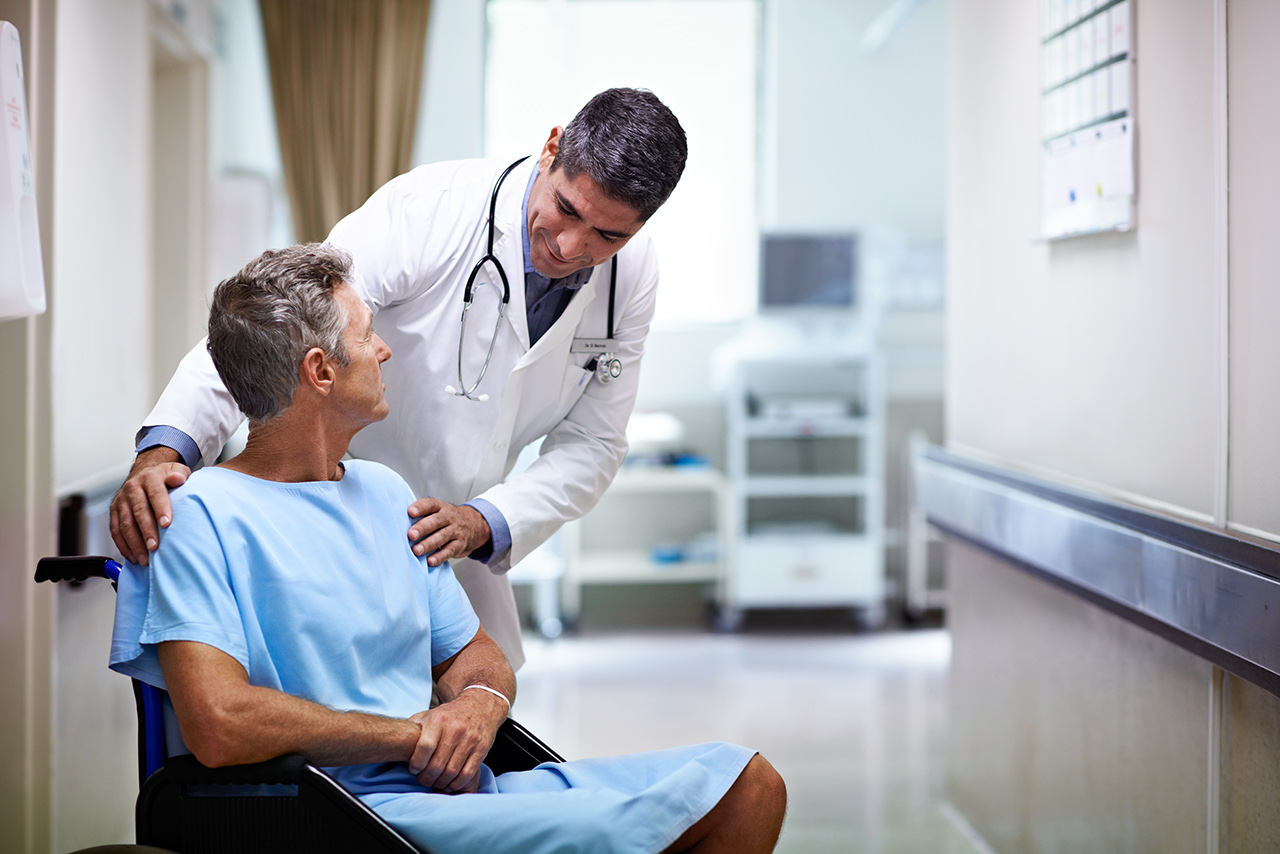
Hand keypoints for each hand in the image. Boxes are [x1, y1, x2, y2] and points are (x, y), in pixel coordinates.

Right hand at [109, 448, 191, 564]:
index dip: (161, 509)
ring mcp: (121, 501)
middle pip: (139, 512)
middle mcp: (132, 488)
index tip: (167, 524)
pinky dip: (123, 546)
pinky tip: (133, 556)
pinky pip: (115, 531)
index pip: (155, 493)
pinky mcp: (114, 512)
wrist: (144, 474)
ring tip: (145, 558)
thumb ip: (179, 474)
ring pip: (125, 524)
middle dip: (147, 531)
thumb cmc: (164, 477)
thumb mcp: (175, 470)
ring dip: (134, 543)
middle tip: (155, 547)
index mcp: (149, 478)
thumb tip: (178, 479)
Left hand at [407, 498, 490, 565]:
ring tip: (416, 550)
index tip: (410, 512)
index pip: (431, 504)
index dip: (421, 507)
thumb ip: (423, 515)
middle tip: (411, 535)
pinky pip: (449, 551)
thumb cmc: (448, 519)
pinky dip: (439, 557)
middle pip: (436, 521)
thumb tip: (399, 522)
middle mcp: (449, 517)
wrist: (475, 525)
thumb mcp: (439, 512)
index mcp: (441, 507)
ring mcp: (456, 531)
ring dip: (428, 544)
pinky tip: (430, 561)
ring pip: (442, 537)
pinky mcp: (460, 545)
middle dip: (422, 528)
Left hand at [407, 689, 506, 792]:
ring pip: (452, 772)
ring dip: (441, 783)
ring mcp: (470, 739)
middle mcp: (455, 729)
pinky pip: (467, 773)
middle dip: (427, 778)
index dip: (417, 763)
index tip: (414, 769)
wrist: (481, 704)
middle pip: (437, 764)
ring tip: (436, 783)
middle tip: (423, 781)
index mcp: (439, 720)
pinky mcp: (482, 748)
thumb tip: (397, 741)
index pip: (424, 747)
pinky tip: (451, 783)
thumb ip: (414, 726)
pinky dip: (457, 783)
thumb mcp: (430, 713)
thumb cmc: (451, 713)